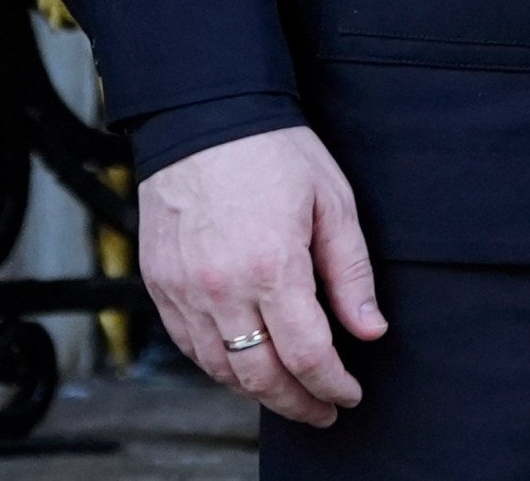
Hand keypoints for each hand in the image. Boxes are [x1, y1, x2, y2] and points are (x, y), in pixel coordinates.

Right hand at [138, 126, 387, 424]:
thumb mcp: (332, 202)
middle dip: (298, 403)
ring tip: (288, 393)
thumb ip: (351, 273)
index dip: (333, 385)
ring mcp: (183, 291)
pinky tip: (244, 363)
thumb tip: (370, 330)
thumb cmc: (273, 152)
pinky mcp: (159, 286)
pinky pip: (189, 347)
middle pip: (261, 376)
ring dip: (258, 391)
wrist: (202, 118)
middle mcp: (222, 288)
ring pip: (221, 369)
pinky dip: (219, 365)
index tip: (349, 394)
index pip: (308, 355)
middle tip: (323, 410)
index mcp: (273, 266)